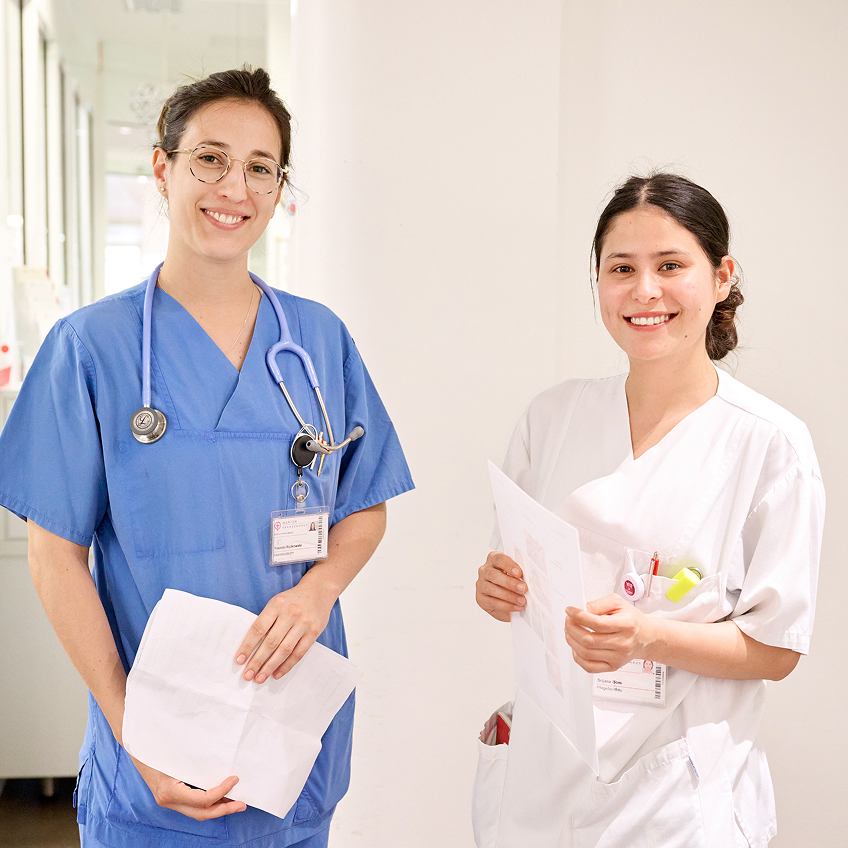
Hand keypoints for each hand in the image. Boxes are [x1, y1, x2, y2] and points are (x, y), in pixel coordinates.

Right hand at [131, 756, 245, 819]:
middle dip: (223, 810)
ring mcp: (168, 801)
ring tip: (235, 803)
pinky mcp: (171, 798)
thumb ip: (195, 757)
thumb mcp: (175, 750)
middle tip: (242, 804)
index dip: (221, 791)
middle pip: (201, 813)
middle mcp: (168, 800)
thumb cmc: (156, 745)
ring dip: (217, 808)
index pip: (202, 800)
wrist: (135, 746)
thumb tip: (221, 753)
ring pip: (196, 813)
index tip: (235, 779)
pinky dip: (207, 804)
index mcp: (169, 791)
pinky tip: (220, 797)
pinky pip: (192, 806)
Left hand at [235, 582, 333, 682]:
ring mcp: (303, 624)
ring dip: (270, 666)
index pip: (258, 628)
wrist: (319, 590)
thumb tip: (251, 647)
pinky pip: (299, 653)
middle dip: (257, 661)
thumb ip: (266, 620)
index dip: (247, 645)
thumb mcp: (277, 603)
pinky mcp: (313, 633)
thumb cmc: (292, 600)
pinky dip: (287, 665)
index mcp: (276, 605)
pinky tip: (277, 674)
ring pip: (284, 650)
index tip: (239, 660)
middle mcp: (290, 614)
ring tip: (260, 678)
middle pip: (271, 642)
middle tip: (247, 675)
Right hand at [476, 552, 526, 621]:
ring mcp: (481, 584)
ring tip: (522, 600)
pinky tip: (516, 607)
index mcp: (493, 559)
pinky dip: (506, 605)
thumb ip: (521, 573)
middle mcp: (485, 570)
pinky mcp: (480, 598)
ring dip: (509, 596)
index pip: (498, 559)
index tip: (519, 573)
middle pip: (493, 574)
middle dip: (510, 583)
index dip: (509, 565)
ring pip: (491, 588)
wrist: (508, 600)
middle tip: (523, 588)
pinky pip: (491, 602)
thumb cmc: (513, 583)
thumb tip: (532, 576)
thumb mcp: (517, 575)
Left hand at [565, 594, 654, 672]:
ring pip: (586, 653)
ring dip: (571, 640)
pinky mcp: (613, 666)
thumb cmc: (630, 619)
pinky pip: (589, 666)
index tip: (569, 610)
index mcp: (625, 625)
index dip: (578, 616)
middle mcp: (622, 643)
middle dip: (571, 628)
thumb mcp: (618, 603)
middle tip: (568, 620)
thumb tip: (582, 609)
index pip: (597, 623)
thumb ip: (599, 604)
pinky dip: (577, 657)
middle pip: (589, 640)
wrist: (645, 637)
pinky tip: (576, 646)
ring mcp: (617, 657)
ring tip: (570, 631)